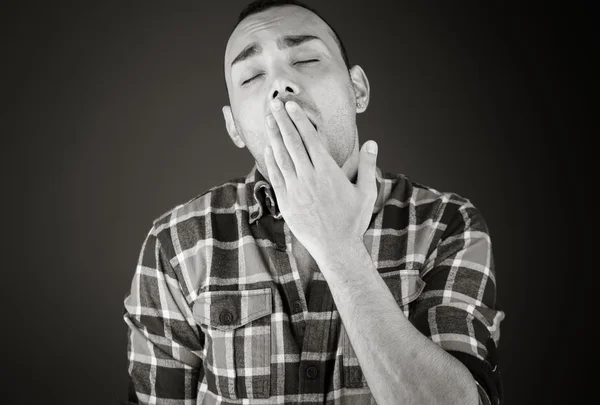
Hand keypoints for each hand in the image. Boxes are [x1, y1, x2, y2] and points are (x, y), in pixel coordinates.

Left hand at [263, 98, 377, 258]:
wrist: (336, 248)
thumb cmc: (353, 221)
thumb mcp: (367, 192)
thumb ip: (369, 166)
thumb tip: (372, 143)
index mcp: (328, 172)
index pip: (310, 139)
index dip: (299, 120)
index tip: (291, 106)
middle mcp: (309, 177)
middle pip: (292, 142)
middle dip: (282, 121)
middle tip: (274, 103)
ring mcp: (295, 189)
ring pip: (281, 156)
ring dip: (274, 136)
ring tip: (269, 119)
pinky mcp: (286, 201)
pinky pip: (275, 176)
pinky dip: (271, 160)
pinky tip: (268, 148)